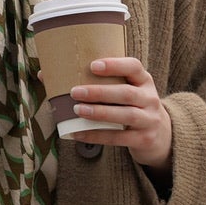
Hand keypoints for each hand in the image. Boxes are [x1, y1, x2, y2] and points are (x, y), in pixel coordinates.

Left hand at [71, 55, 173, 172]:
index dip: (114, 65)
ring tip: (78, 110)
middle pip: (126, 93)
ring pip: (125, 116)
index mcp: (144, 81)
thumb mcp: (126, 90)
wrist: (160, 136)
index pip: (134, 67)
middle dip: (100, 92)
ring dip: (100, 113)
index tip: (93, 65)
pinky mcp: (144, 140)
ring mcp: (149, 120)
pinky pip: (119, 138)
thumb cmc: (131, 107)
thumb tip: (45, 74)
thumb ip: (98, 82)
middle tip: (75, 91)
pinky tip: (79, 133)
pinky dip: (97, 136)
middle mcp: (150, 98)